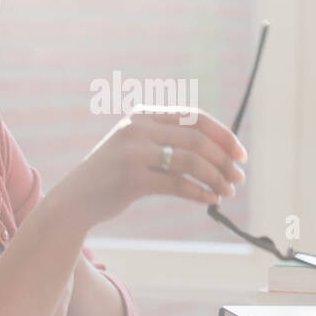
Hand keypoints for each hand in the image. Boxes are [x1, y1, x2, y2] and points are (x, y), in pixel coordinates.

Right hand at [53, 105, 247, 229]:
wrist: (75, 199)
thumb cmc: (114, 175)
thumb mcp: (137, 146)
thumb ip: (169, 140)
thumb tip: (220, 151)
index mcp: (144, 114)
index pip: (195, 117)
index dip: (223, 135)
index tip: (241, 155)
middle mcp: (138, 128)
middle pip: (197, 139)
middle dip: (224, 160)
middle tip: (239, 178)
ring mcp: (133, 153)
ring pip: (191, 161)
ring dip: (216, 178)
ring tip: (228, 191)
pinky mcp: (132, 179)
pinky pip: (177, 184)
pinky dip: (199, 193)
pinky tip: (210, 200)